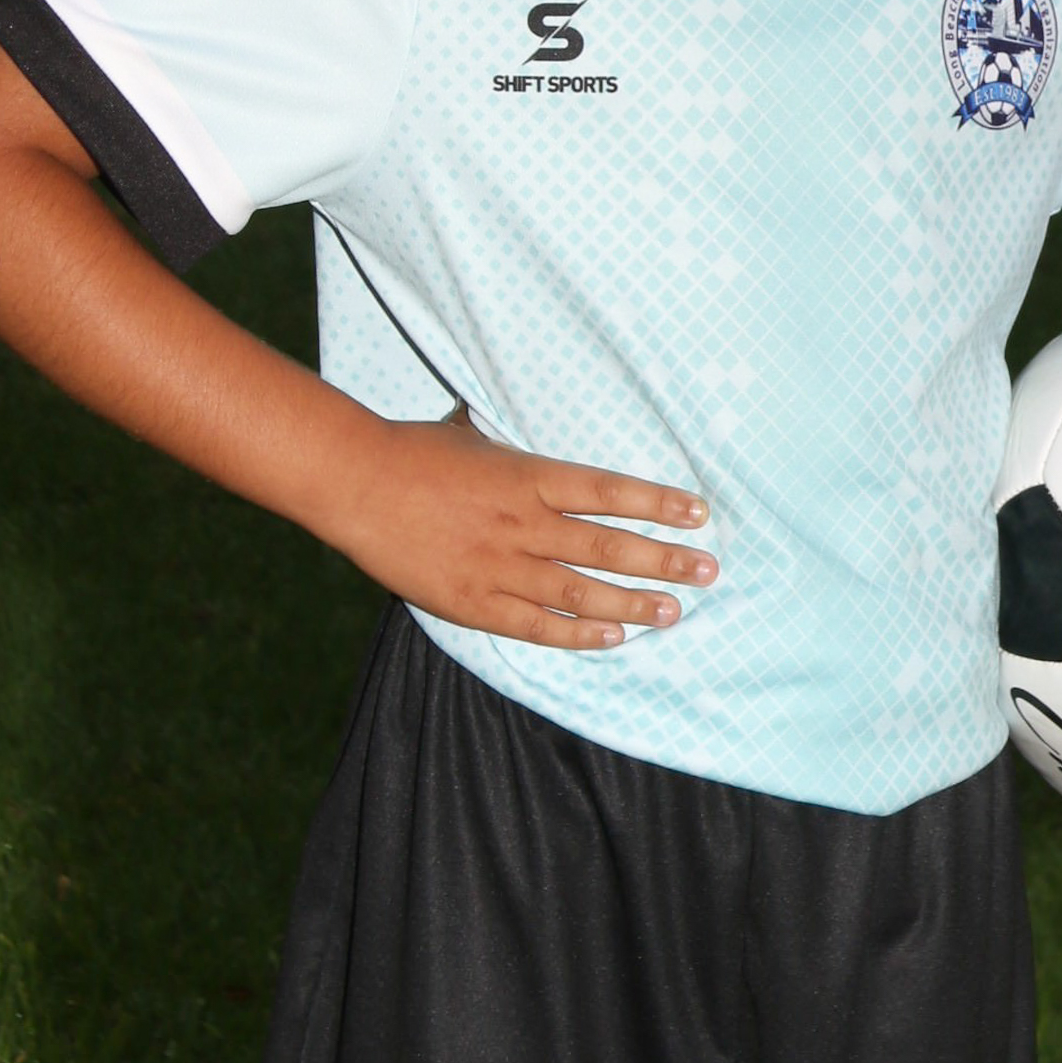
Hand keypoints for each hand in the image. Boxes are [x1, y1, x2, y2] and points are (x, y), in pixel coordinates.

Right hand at [324, 407, 717, 650]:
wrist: (355, 483)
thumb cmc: (413, 451)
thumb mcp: (473, 433)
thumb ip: (510, 445)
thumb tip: (525, 424)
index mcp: (528, 475)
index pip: (610, 491)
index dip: (658, 504)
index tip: (698, 513)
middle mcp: (524, 523)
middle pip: (609, 546)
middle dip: (664, 559)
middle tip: (707, 571)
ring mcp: (500, 566)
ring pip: (582, 591)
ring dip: (633, 603)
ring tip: (673, 610)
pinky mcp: (473, 601)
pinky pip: (537, 625)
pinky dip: (579, 634)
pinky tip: (614, 637)